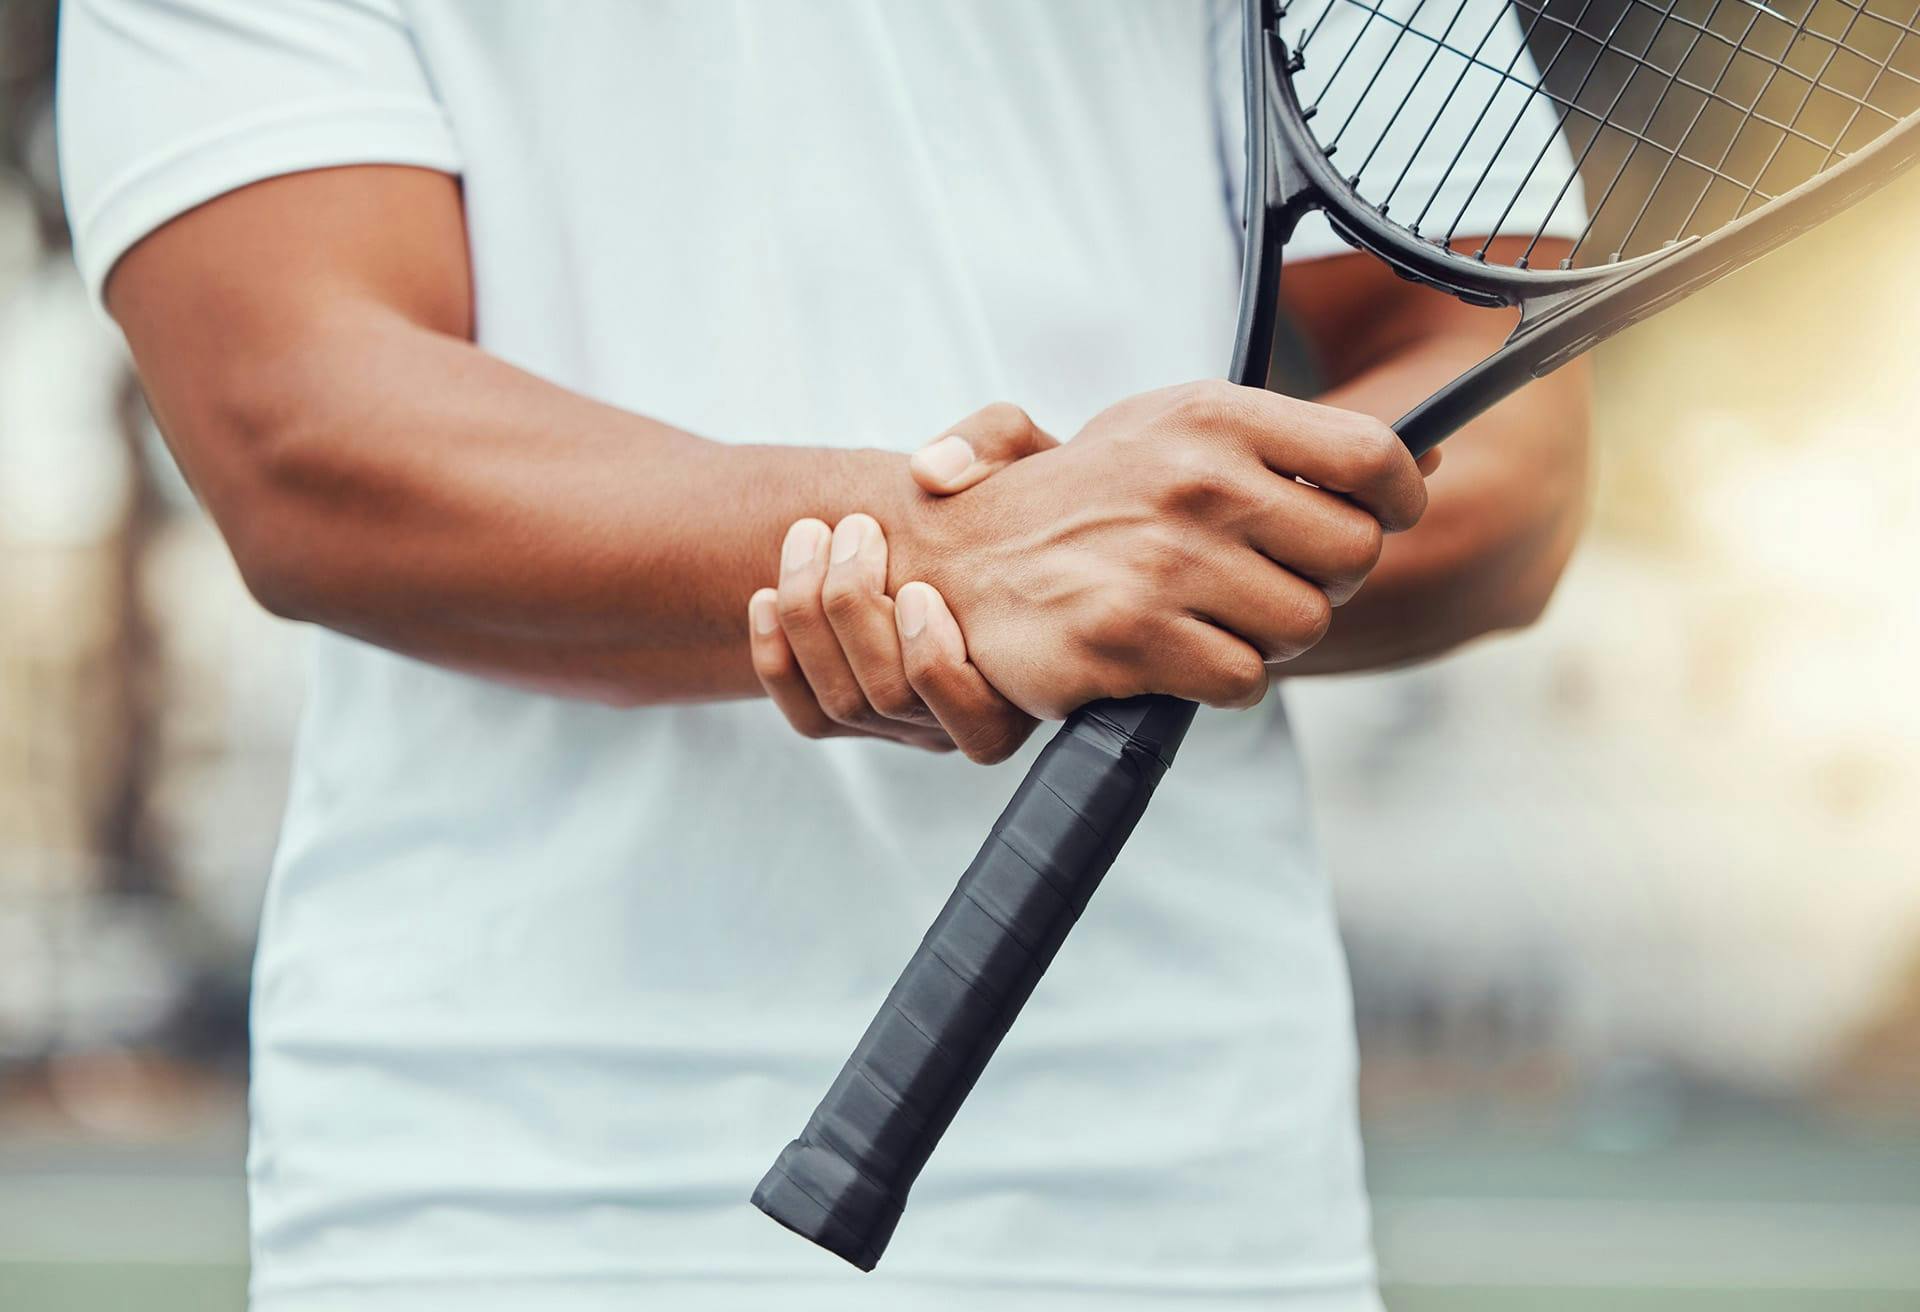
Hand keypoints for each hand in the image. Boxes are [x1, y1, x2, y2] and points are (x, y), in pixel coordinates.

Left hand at [747, 405, 1054, 762]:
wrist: (971, 529)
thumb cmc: (1013, 496)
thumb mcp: (1027, 453)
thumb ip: (998, 441)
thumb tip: (929, 472)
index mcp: (1032, 676)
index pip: (981, 728)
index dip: (936, 667)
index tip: (916, 589)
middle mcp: (971, 714)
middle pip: (894, 702)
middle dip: (857, 612)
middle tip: (855, 529)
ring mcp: (910, 722)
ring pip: (844, 704)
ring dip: (810, 620)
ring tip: (810, 536)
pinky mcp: (858, 714)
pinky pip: (807, 716)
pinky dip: (777, 662)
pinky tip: (765, 596)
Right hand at [885, 381, 1431, 718]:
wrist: (958, 557)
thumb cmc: (1082, 502)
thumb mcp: (1175, 432)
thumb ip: (1290, 445)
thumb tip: (1430, 460)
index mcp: (1213, 416)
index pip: (1372, 457)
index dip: (1398, 500)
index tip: (1380, 519)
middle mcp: (1196, 480)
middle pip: (1353, 556)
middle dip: (1322, 581)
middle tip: (1263, 580)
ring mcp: (1164, 560)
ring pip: (1303, 626)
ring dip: (1268, 635)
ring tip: (1207, 614)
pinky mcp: (1133, 636)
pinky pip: (1243, 680)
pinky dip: (1219, 680)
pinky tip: (1173, 651)